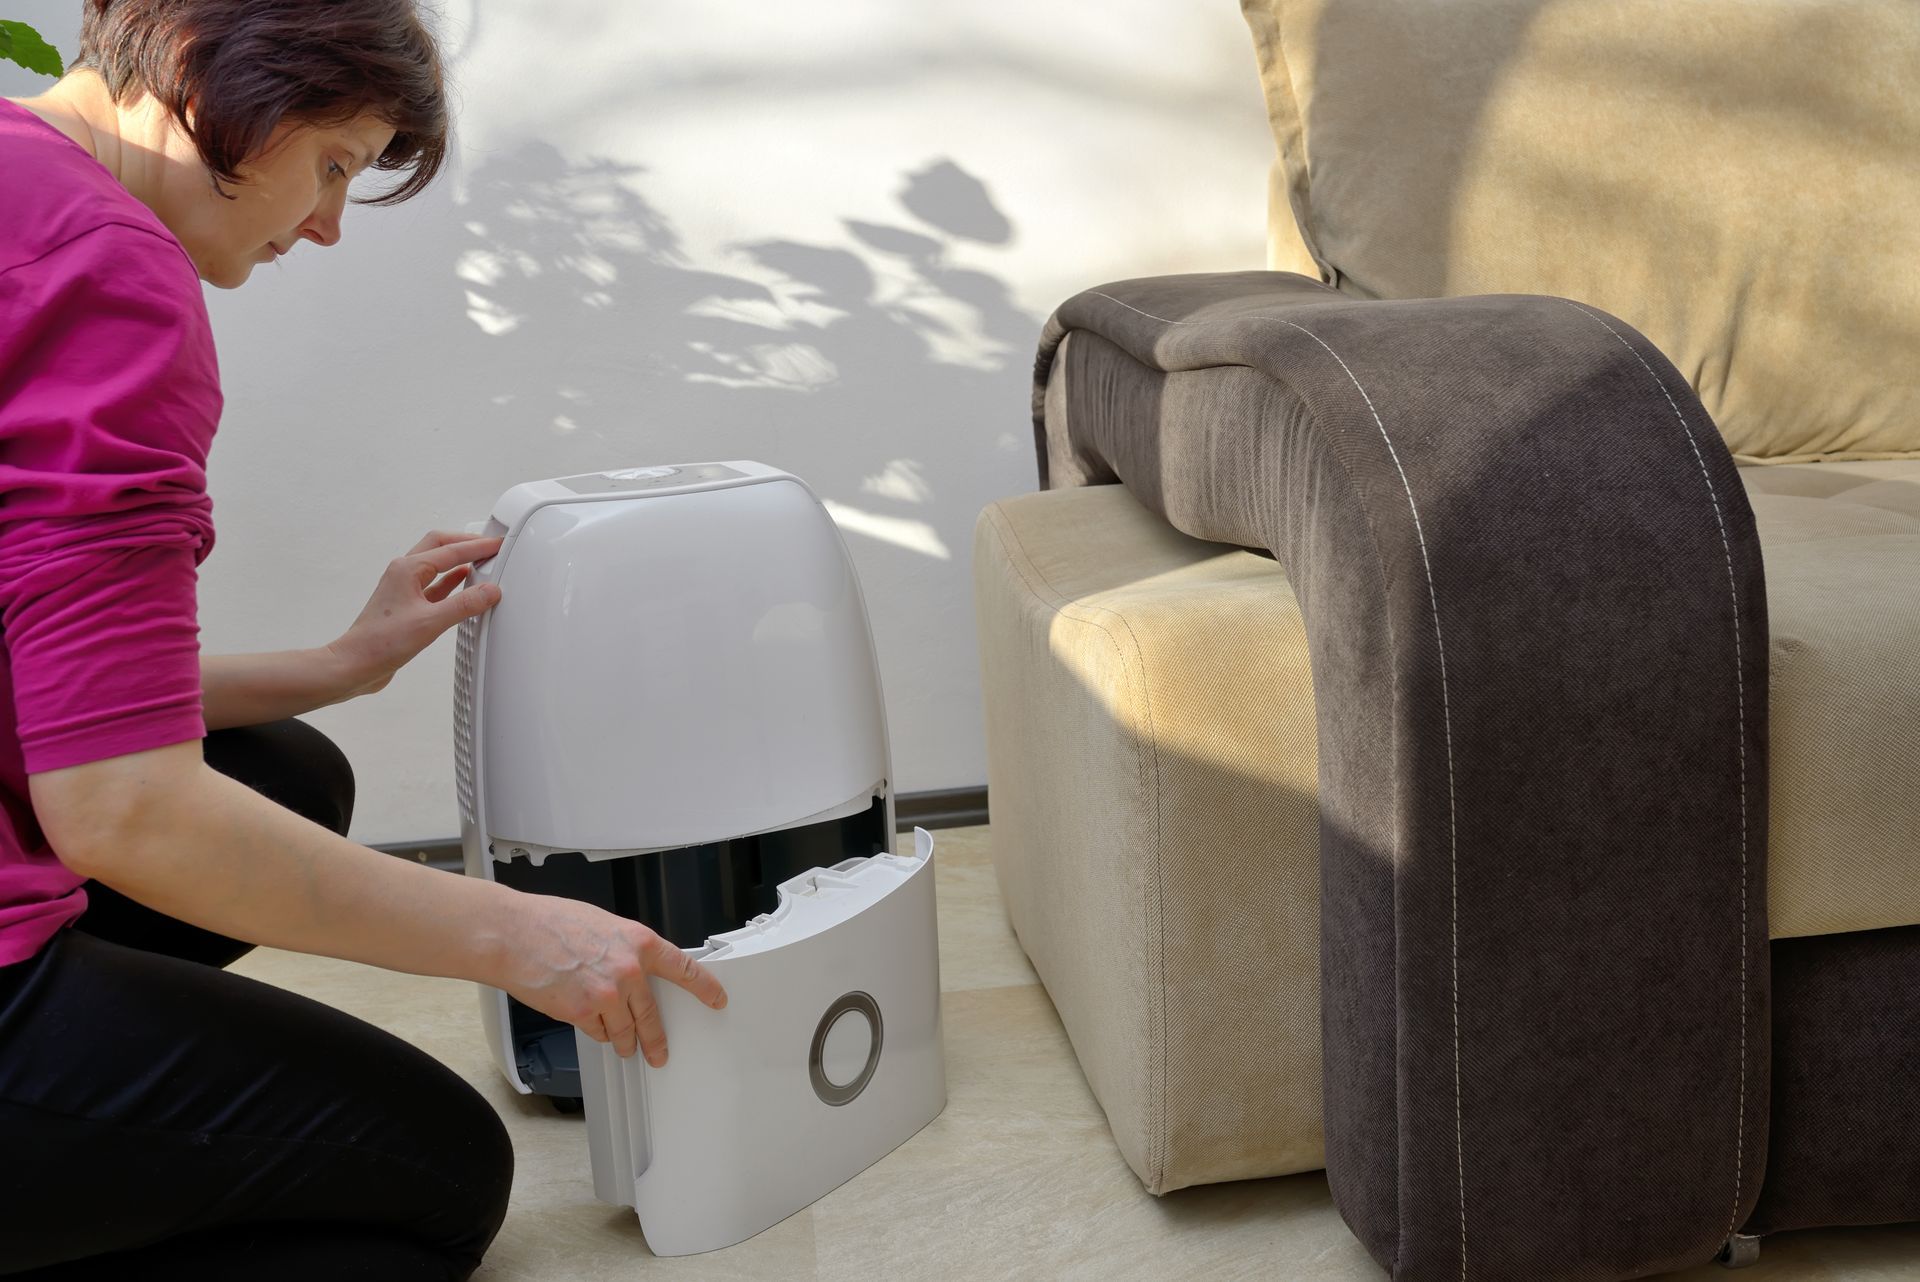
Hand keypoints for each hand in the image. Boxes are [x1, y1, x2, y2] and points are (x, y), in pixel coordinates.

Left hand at [326, 531, 503, 699]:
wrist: (356, 664)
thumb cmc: (380, 643)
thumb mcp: (430, 622)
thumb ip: (464, 605)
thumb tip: (490, 591)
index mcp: (407, 569)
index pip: (451, 551)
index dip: (477, 547)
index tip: (497, 545)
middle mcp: (404, 574)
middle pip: (440, 546)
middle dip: (465, 543)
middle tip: (489, 546)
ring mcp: (404, 589)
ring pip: (437, 564)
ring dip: (459, 559)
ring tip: (481, 561)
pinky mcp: (408, 606)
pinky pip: (435, 585)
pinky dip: (452, 581)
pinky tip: (463, 585)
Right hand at [497, 894, 727, 1066]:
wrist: (514, 934)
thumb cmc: (550, 922)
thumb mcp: (602, 924)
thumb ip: (624, 947)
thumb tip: (633, 965)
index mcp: (638, 942)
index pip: (683, 968)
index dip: (704, 987)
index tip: (716, 998)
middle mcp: (629, 970)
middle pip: (652, 1014)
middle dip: (656, 1038)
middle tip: (659, 1051)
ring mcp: (608, 994)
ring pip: (626, 1030)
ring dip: (625, 1041)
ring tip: (624, 1046)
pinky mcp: (584, 1013)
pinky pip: (599, 1032)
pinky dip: (597, 1032)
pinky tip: (590, 1024)